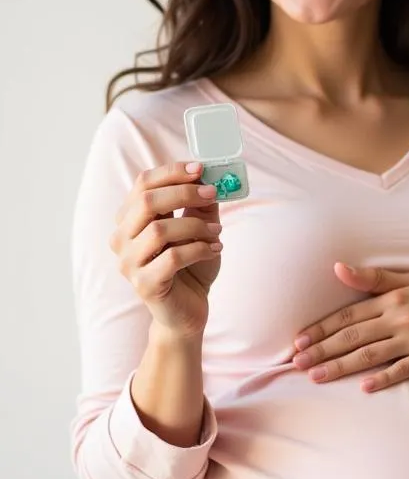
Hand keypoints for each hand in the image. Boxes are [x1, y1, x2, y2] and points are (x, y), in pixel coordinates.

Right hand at [109, 161, 222, 338]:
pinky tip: (214, 250)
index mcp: (130, 220)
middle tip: (213, 194)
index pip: (142, 184)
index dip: (171, 172)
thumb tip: (211, 178)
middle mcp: (122, 239)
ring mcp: (129, 263)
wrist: (188, 309)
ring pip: (159, 231)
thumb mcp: (199, 228)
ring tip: (217, 233)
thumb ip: (201, 204)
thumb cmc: (191, 265)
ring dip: (196, 226)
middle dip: (184, 193)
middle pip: (147, 202)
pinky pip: (172, 258)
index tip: (200, 169)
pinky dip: (199, 249)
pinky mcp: (144, 285)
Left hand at [292, 264, 408, 390]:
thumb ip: (375, 278)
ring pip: (370, 355)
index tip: (298, 340)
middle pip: (353, 337)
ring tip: (315, 377)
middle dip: (321, 350)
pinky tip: (363, 387)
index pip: (349, 315)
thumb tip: (338, 268)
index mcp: (394, 299)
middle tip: (296, 363)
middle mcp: (401, 318)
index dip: (321, 328)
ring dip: (340, 367)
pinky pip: (401, 370)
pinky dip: (382, 378)